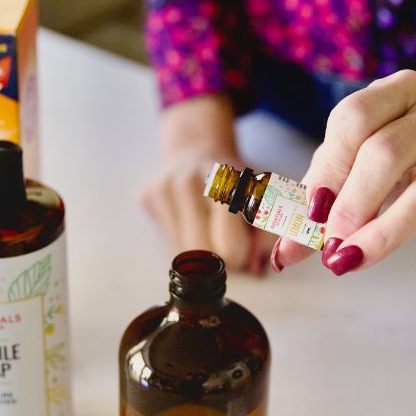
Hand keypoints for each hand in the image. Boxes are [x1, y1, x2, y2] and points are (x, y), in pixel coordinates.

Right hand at [141, 94, 273, 274]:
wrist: (198, 148)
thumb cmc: (235, 183)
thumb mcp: (263, 201)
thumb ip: (268, 234)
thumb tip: (257, 267)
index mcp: (229, 183)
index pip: (230, 246)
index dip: (239, 254)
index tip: (242, 245)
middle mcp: (193, 181)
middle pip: (201, 252)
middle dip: (217, 257)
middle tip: (224, 242)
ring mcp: (165, 187)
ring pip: (182, 251)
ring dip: (197, 250)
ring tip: (205, 226)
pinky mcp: (147, 195)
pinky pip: (166, 239)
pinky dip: (179, 237)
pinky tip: (186, 216)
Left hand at [274, 70, 415, 278]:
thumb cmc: (396, 162)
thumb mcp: (351, 167)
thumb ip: (315, 203)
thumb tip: (284, 255)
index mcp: (399, 92)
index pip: (355, 118)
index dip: (329, 169)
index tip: (311, 212)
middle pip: (389, 152)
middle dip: (353, 204)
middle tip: (332, 243)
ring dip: (386, 233)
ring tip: (352, 260)